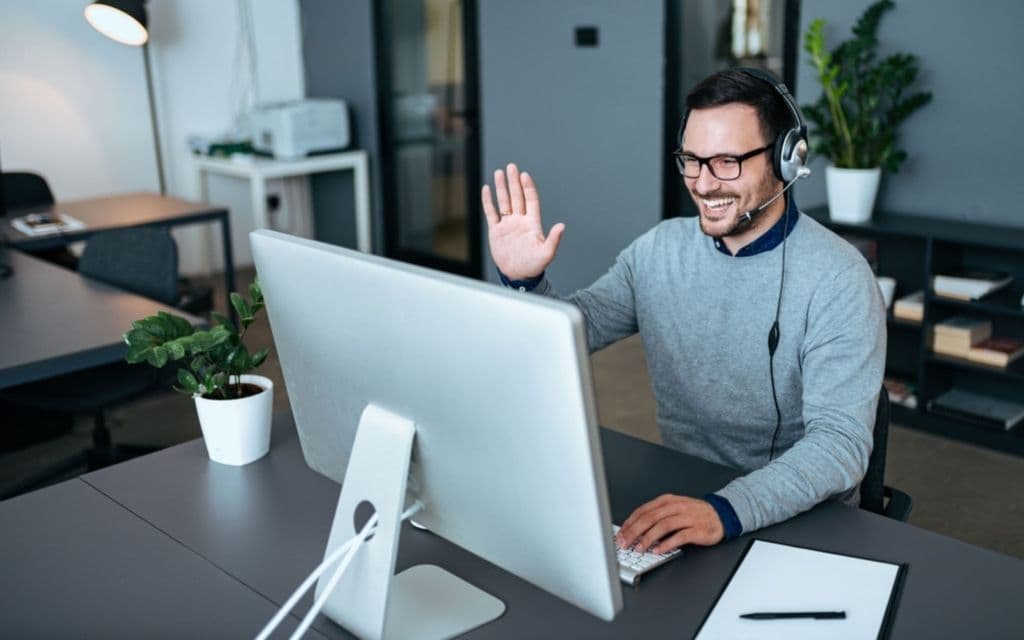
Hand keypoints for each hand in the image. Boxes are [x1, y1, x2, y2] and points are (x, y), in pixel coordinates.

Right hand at [481, 163, 564, 279]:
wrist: (518, 275)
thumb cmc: (534, 266)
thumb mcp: (546, 254)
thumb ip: (553, 239)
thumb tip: (562, 226)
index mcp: (532, 223)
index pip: (530, 200)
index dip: (527, 187)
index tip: (524, 175)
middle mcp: (520, 221)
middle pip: (517, 196)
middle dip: (513, 182)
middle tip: (511, 167)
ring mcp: (508, 224)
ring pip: (504, 201)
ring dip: (502, 188)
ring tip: (499, 173)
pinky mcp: (496, 231)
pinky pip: (491, 213)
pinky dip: (488, 202)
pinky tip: (487, 189)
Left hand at [615, 494, 724, 553]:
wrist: (720, 514)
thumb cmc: (693, 513)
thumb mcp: (673, 509)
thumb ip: (655, 516)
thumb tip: (634, 530)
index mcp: (666, 501)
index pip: (643, 511)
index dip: (629, 523)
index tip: (620, 535)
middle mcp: (675, 507)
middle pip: (650, 518)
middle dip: (634, 531)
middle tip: (624, 543)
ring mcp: (687, 517)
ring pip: (663, 526)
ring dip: (648, 538)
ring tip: (639, 548)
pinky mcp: (697, 529)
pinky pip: (680, 536)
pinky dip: (667, 544)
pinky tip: (658, 550)